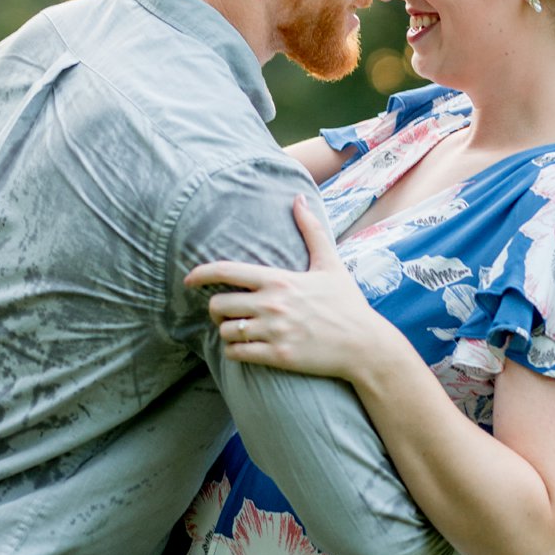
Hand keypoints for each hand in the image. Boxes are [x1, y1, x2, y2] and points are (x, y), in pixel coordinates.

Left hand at [185, 191, 389, 387]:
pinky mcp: (278, 356)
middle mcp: (272, 304)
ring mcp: (274, 332)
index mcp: (279, 279)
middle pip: (218, 305)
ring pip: (226, 332)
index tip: (189, 279)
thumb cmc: (348, 304)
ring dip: (226, 332)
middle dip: (216, 310)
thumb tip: (299, 198)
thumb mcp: (331, 264)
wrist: (365, 345)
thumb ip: (311, 231)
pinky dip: (235, 351)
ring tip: (238, 331)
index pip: (226, 271)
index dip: (200, 274)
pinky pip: (237, 354)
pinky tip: (245, 348)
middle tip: (226, 314)